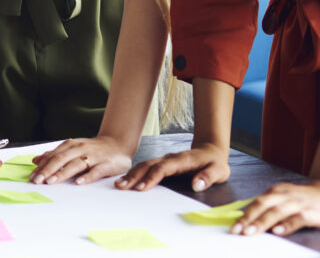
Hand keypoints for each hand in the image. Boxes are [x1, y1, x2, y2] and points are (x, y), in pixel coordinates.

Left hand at [32, 136, 132, 184]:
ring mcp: (93, 156)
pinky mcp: (106, 164)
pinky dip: (87, 177)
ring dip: (62, 173)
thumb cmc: (92, 149)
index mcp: (70, 145)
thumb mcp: (72, 148)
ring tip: (51, 182)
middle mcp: (80, 149)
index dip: (41, 167)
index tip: (32, 177)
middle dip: (47, 170)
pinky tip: (78, 183)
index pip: (53, 156)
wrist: (118, 143)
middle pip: (61, 159)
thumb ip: (55, 154)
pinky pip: (95, 171)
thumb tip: (36, 160)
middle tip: (37, 181)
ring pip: (75, 165)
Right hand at [115, 142, 229, 191]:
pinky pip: (146, 167)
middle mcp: (169, 158)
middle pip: (148, 165)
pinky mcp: (162, 164)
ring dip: (131, 174)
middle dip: (133, 176)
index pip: (163, 168)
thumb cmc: (215, 163)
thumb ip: (208, 177)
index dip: (152, 177)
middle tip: (120, 186)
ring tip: (118, 184)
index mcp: (182, 160)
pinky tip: (126, 180)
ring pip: (144, 165)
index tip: (141, 188)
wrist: (210, 150)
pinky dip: (134, 173)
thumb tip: (196, 185)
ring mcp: (164, 160)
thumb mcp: (219, 170)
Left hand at [232, 180, 319, 235]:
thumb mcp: (284, 198)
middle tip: (237, 230)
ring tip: (250, 232)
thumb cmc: (302, 200)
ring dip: (262, 222)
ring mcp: (297, 203)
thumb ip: (269, 206)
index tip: (233, 226)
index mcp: (275, 191)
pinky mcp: (310, 213)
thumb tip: (247, 218)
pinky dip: (287, 225)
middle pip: (262, 205)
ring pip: (277, 211)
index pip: (256, 202)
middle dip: (248, 218)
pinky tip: (277, 231)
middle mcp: (284, 195)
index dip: (244, 214)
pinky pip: (297, 219)